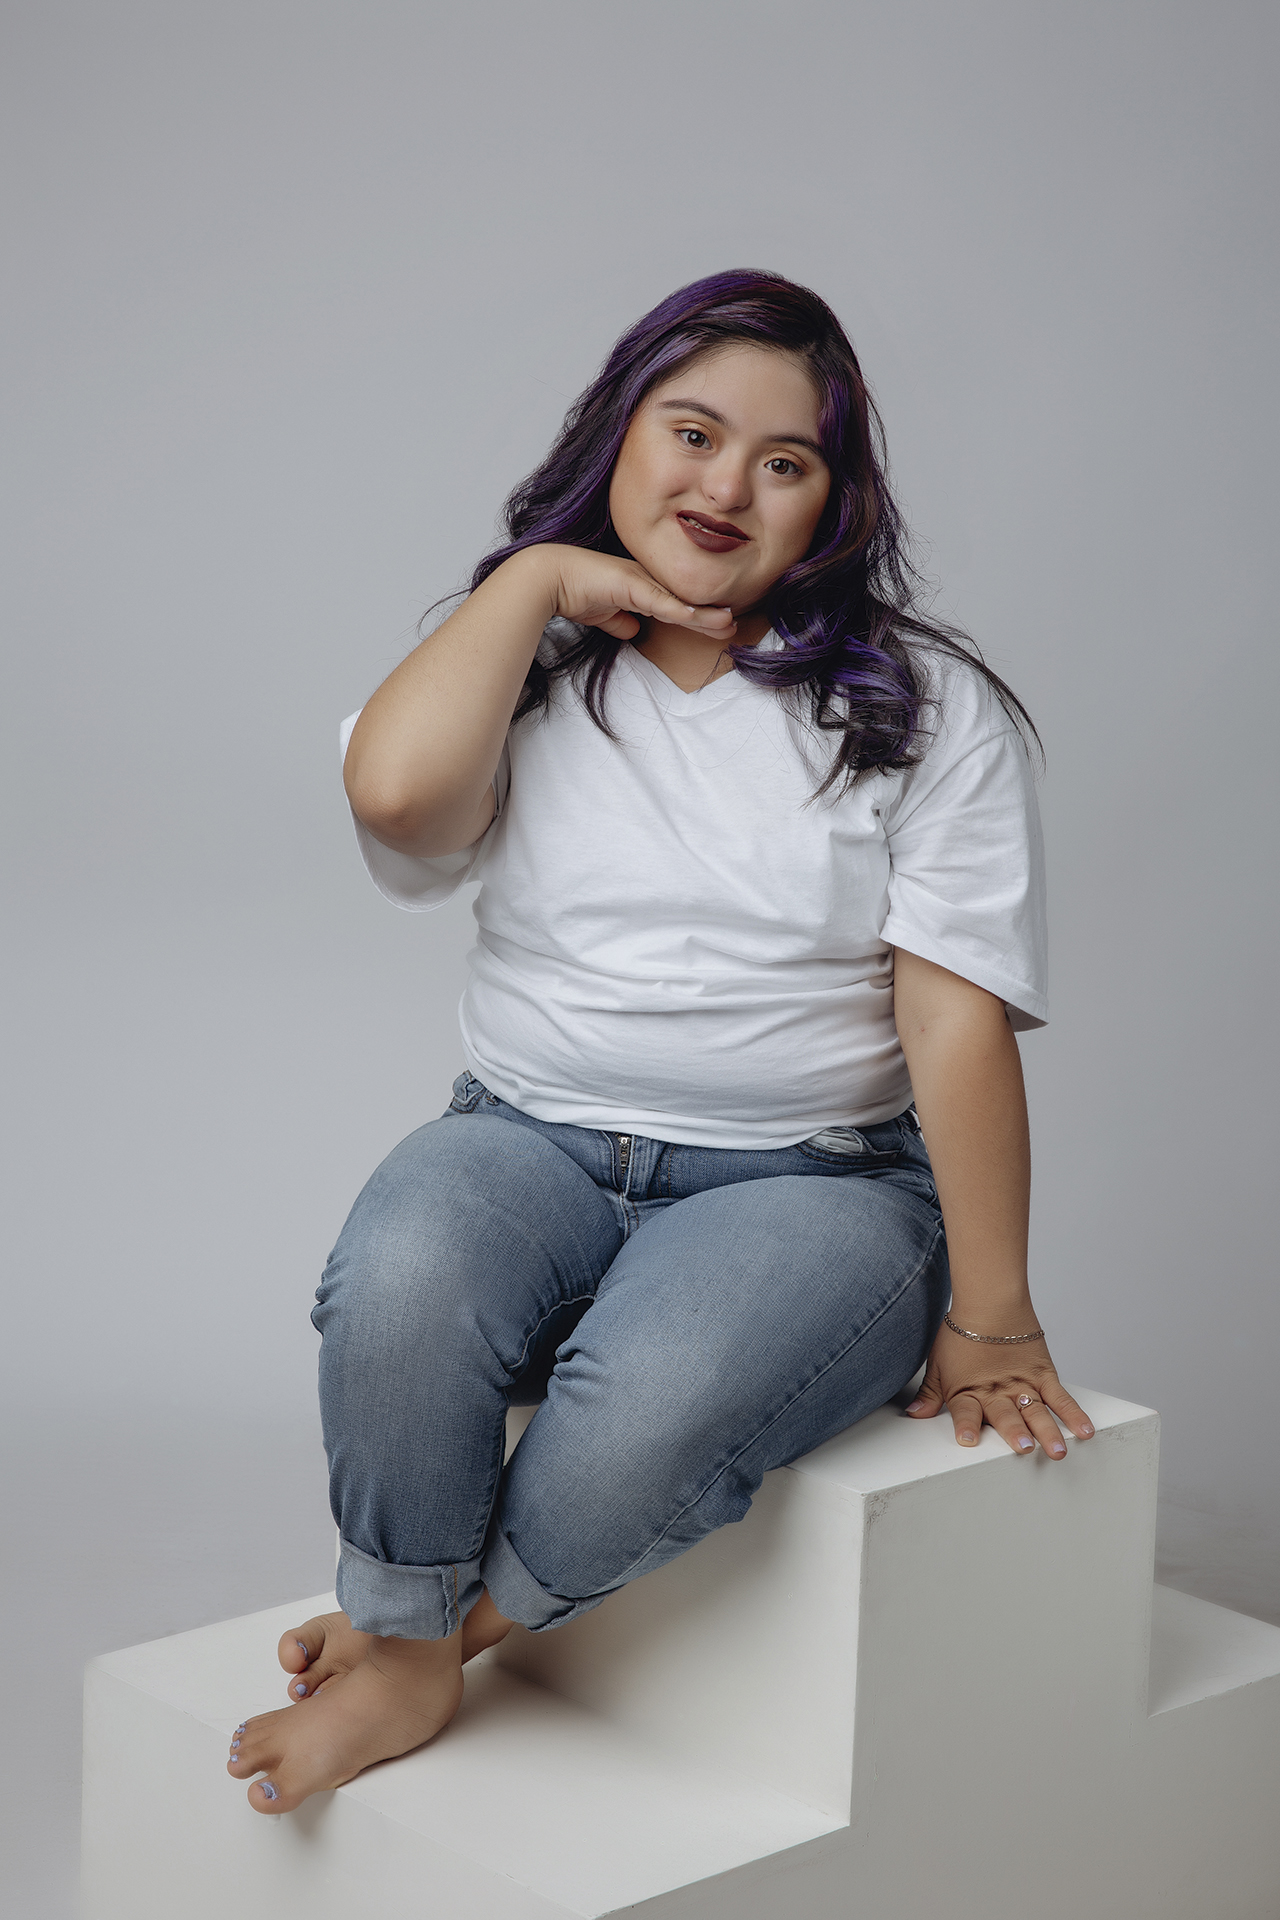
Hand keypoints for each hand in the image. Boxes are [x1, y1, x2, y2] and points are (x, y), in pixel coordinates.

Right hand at [519, 543, 738, 641]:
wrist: (547, 577)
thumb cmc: (571, 591)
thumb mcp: (602, 613)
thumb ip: (618, 621)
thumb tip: (632, 630)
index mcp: (639, 585)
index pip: (674, 604)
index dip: (696, 616)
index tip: (716, 627)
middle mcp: (644, 579)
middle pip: (683, 601)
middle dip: (708, 616)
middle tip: (733, 627)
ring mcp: (639, 580)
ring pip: (678, 601)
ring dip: (703, 615)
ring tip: (728, 624)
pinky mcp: (630, 584)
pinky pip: (659, 602)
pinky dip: (679, 611)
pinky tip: (698, 619)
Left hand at [904, 1319, 1094, 1458]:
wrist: (989, 1301)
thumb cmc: (961, 1333)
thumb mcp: (939, 1366)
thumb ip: (929, 1395)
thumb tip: (914, 1415)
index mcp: (968, 1391)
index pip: (965, 1412)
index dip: (967, 1425)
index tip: (968, 1440)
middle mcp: (996, 1391)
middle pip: (1006, 1415)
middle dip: (1014, 1432)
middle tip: (1024, 1447)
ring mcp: (1022, 1384)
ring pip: (1036, 1411)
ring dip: (1047, 1431)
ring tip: (1056, 1450)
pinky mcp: (1043, 1375)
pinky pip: (1060, 1397)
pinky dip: (1074, 1414)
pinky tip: (1084, 1431)